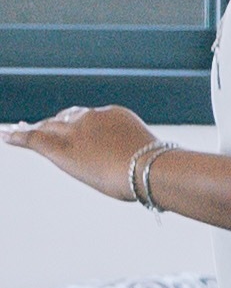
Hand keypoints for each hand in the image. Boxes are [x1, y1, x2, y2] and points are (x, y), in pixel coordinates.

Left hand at [6, 106, 154, 201]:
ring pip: (49, 126)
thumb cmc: (158, 171)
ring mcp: (74, 129)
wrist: (150, 169)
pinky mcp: (59, 145)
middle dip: (54, 122)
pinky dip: (17, 136)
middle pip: (66, 117)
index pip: (90, 118)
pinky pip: (33, 137)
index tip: (74, 127)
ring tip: (21, 130)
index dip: (78, 123)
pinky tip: (6, 135)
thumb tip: (140, 172)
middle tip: (43, 127)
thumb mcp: (149, 159)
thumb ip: (135, 158)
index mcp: (116, 115)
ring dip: (36, 129)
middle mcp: (92, 116)